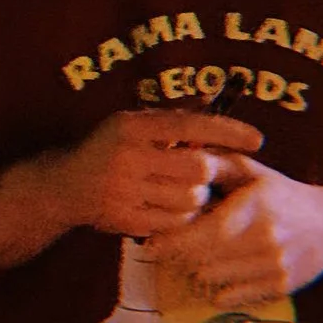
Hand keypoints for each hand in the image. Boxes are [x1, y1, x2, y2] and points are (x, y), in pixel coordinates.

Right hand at [0, 111, 263, 268]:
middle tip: (200, 174)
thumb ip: (174, 115)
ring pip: (189, 200)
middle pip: (196, 168)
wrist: (64, 186)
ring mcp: (124, 191)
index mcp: (131, 126)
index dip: (227, 131)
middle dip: (206, 173)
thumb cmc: (109, 149)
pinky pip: (174, 224)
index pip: (190, 125)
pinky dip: (180, 219)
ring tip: (181, 192)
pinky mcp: (124, 220)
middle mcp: (127, 156)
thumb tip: (215, 98)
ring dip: (195, 199)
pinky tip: (167, 209)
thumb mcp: (134, 123)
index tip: (258, 139)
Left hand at [141, 155, 322, 308]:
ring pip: (213, 280)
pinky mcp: (282, 287)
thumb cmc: (282, 194)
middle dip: (180, 257)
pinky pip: (233, 298)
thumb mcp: (252, 171)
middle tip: (170, 251)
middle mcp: (264, 238)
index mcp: (253, 207)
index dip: (170, 242)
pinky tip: (219, 277)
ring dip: (198, 273)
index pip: (199, 234)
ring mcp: (274, 266)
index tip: (152, 244)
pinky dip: (219, 291)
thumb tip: (178, 157)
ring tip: (196, 260)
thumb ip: (216, 164)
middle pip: (200, 260)